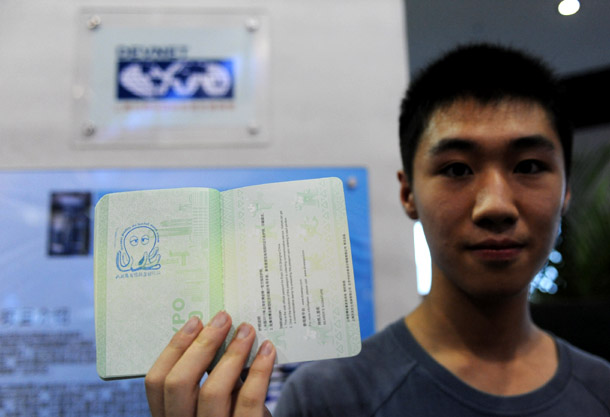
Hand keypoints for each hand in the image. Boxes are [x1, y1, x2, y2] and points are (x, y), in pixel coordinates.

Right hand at [145, 311, 275, 416]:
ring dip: (232, 353)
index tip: (195, 321)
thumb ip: (209, 376)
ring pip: (212, 391)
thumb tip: (217, 328)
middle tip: (223, 318)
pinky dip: (260, 370)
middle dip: (202, 344)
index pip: (155, 383)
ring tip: (247, 330)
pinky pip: (248, 401)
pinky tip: (268, 350)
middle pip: (178, 384)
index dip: (174, 348)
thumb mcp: (215, 402)